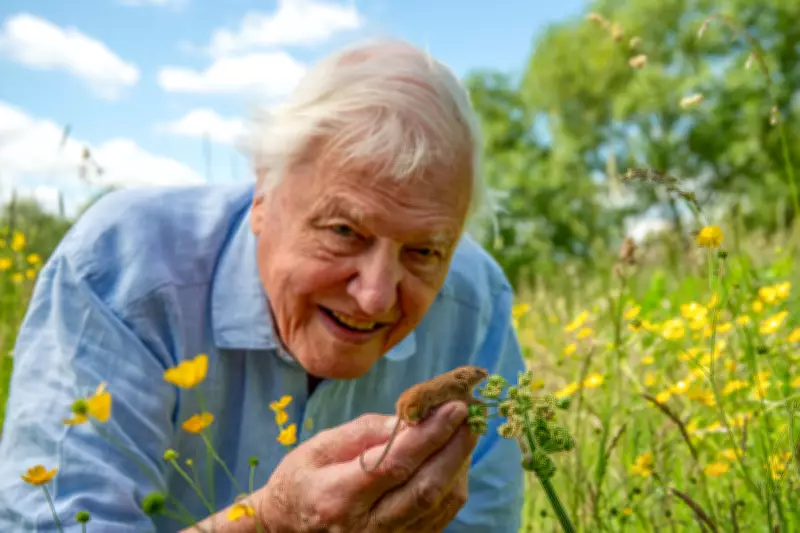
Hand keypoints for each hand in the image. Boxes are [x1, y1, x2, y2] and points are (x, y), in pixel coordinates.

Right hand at [254, 400, 477, 531]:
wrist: (289, 526)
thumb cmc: (302, 479)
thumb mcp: (321, 445)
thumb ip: (367, 432)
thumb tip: (413, 417)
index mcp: (338, 496)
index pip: (394, 463)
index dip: (430, 434)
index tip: (454, 407)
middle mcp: (364, 527)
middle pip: (423, 488)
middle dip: (454, 448)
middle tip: (472, 417)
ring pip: (436, 505)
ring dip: (458, 465)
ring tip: (465, 432)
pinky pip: (437, 518)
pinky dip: (451, 485)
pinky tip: (454, 459)